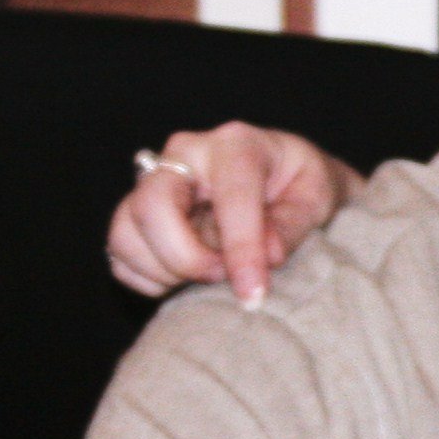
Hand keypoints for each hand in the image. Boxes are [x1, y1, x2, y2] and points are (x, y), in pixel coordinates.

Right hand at [106, 123, 358, 306]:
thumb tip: (266, 255)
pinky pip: (120, 257)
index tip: (253, 294)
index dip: (241, 249)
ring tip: (208, 276)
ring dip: (164, 271)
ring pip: (125, 234)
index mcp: (237, 144)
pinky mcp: (135, 214)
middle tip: (221, 278)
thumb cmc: (301, 186)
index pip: (231, 196)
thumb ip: (293, 225)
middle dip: (184, 257)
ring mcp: (153, 183)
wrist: (281, 183)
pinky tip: (186, 276)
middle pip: (152, 206)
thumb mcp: (318, 197)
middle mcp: (185, 156)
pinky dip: (149, 279)